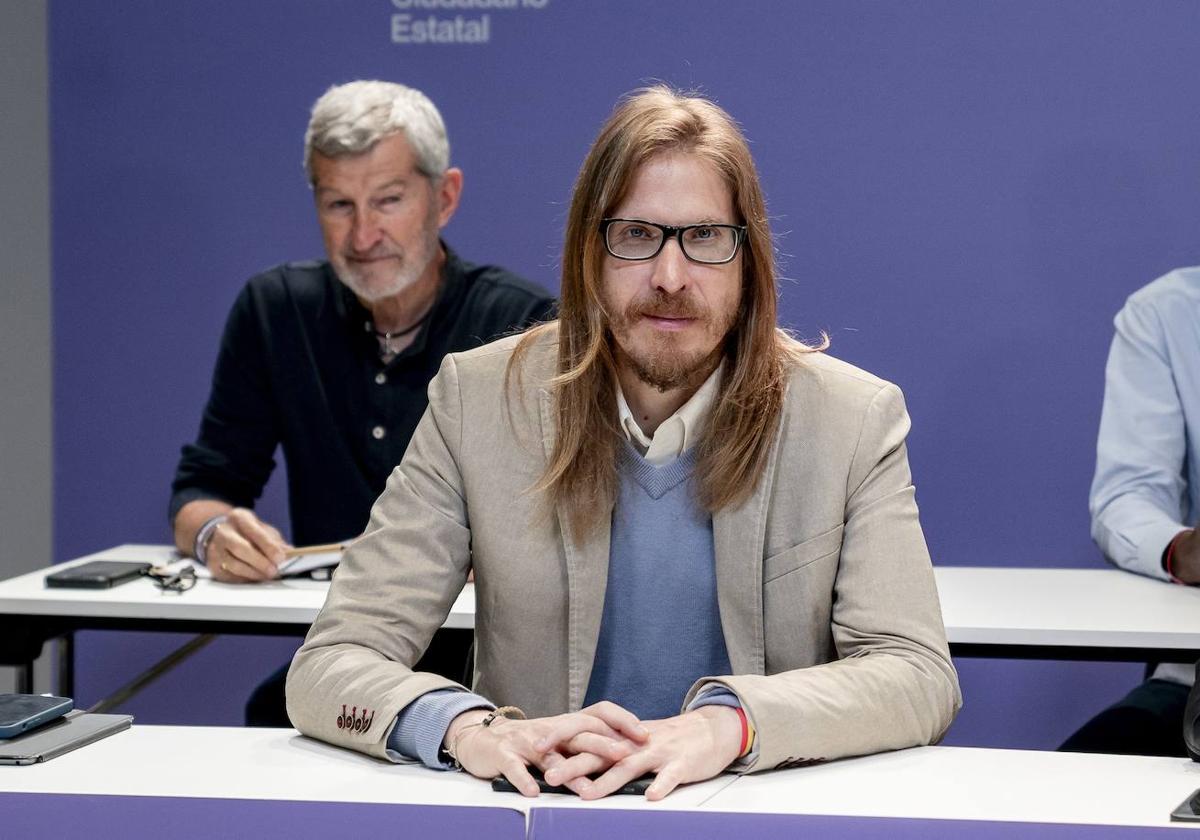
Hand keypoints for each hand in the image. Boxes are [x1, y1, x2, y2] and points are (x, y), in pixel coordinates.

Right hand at [207, 508, 290, 581]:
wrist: (221, 534)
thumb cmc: (246, 532)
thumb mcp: (262, 528)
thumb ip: (275, 540)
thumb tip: (288, 553)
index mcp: (239, 518)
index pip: (253, 531)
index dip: (268, 546)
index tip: (280, 557)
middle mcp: (224, 532)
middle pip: (240, 548)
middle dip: (259, 562)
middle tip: (274, 570)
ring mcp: (216, 549)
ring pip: (233, 565)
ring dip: (253, 573)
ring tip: (267, 575)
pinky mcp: (213, 566)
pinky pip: (230, 576)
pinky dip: (245, 579)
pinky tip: (255, 577)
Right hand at [446, 701, 648, 796]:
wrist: (483, 738)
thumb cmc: (529, 743)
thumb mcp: (561, 739)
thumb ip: (587, 744)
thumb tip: (626, 752)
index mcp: (567, 725)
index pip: (599, 714)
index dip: (622, 721)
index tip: (644, 735)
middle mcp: (550, 730)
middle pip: (580, 733)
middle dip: (603, 744)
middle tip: (623, 755)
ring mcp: (526, 741)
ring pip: (550, 755)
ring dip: (568, 771)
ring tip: (585, 786)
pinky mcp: (504, 754)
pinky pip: (515, 767)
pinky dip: (524, 779)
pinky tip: (534, 792)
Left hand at [546, 705, 742, 800]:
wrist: (709, 729)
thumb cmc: (670, 739)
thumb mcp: (635, 741)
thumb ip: (610, 751)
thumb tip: (577, 762)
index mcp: (622, 736)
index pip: (586, 733)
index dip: (561, 738)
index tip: (536, 748)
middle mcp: (635, 742)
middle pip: (600, 752)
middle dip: (574, 764)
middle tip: (550, 775)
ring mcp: (658, 752)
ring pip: (630, 766)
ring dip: (608, 781)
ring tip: (588, 796)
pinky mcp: (681, 764)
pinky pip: (670, 776)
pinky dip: (661, 785)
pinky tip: (651, 797)